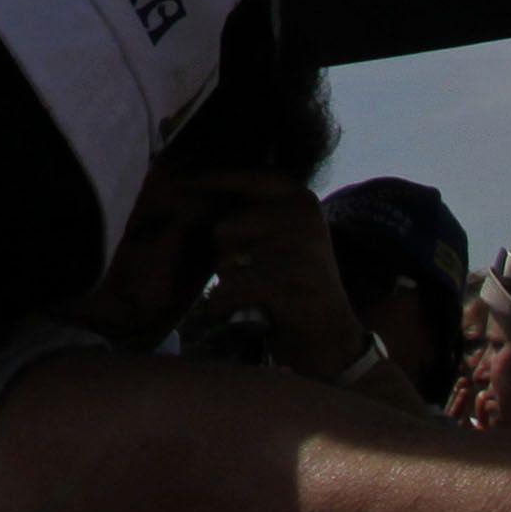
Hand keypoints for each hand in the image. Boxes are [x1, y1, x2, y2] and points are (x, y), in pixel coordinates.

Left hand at [179, 175, 365, 382]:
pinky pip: (230, 288)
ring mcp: (298, 250)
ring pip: (224, 259)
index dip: (214, 179)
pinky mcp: (287, 284)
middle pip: (224, 226)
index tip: (182, 181)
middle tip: (250, 274)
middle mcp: (303, 217)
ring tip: (254, 292)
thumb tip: (192, 184)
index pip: (249, 177)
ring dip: (227, 280)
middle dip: (224, 254)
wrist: (328, 334)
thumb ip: (254, 209)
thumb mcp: (285, 232)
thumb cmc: (295, 279)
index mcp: (301, 199)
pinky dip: (223, 305)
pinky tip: (232, 312)